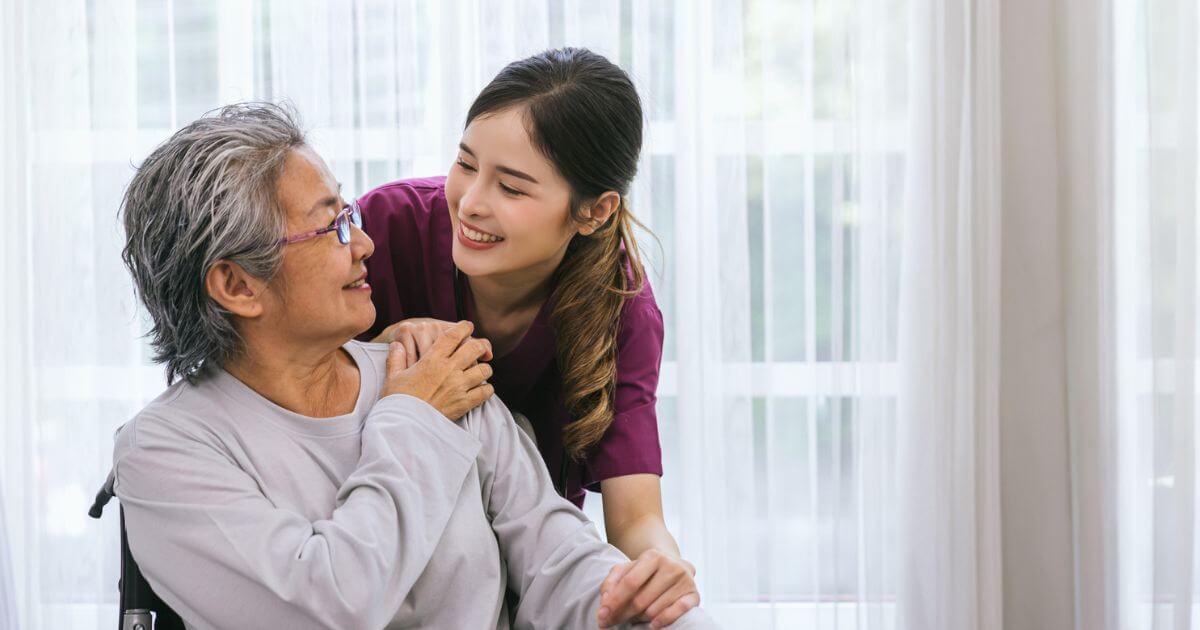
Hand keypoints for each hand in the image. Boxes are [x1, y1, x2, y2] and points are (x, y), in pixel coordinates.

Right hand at [380, 320, 494, 419]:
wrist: (404, 426)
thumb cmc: (397, 401)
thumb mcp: (393, 377)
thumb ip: (396, 358)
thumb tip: (396, 345)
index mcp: (432, 360)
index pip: (453, 336)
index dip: (463, 327)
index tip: (468, 326)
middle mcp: (448, 370)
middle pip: (475, 348)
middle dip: (480, 345)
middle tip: (481, 348)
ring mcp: (459, 386)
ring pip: (484, 370)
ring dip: (484, 369)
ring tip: (480, 371)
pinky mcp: (464, 403)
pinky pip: (485, 392)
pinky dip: (486, 390)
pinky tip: (480, 390)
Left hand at [597, 549, 698, 628]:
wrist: (675, 565)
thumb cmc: (646, 572)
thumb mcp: (627, 570)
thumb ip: (612, 582)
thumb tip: (605, 602)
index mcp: (652, 556)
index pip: (630, 583)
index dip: (614, 601)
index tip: (602, 615)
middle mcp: (671, 566)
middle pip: (640, 600)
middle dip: (623, 614)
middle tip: (611, 622)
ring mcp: (684, 580)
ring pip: (654, 609)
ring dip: (639, 618)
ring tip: (634, 616)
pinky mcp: (694, 595)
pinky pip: (678, 611)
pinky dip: (663, 620)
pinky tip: (652, 624)